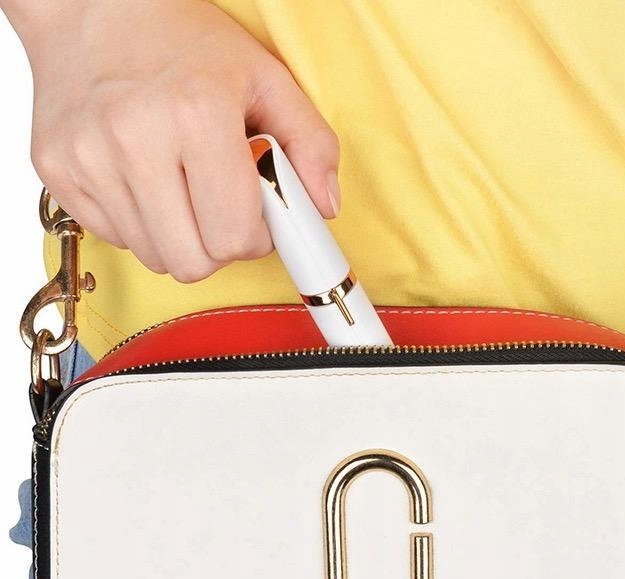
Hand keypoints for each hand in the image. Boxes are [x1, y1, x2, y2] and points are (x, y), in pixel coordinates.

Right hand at [11, 0, 340, 281]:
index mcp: (196, 113)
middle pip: (194, 263)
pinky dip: (141, 224)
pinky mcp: (56, 170)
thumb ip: (310, 143)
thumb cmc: (183, 42)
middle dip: (220, 246)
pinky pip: (116, 239)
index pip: (235, 237)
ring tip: (183, 186)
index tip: (257, 215)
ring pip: (155, 258)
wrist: (91, 6)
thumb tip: (323, 206)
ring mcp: (87, 157)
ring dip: (181, 237)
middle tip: (223, 207)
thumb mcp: (265, 78)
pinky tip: (146, 181)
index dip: (257, 237)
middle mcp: (133, 138)